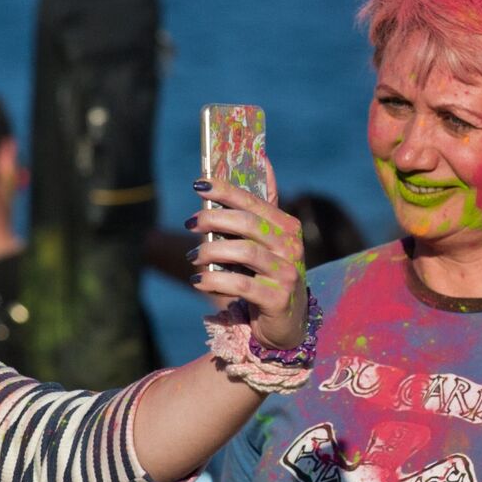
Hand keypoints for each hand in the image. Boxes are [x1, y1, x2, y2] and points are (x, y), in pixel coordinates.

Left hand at [187, 169, 306, 349]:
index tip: (198, 184)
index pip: (254, 201)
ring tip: (192, 256)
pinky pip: (241, 285)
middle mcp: (292, 247)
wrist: (286, 322)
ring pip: (244, 253)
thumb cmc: (268, 275)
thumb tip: (263, 159)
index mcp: (288, 227)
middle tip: (189, 223)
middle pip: (248, 224)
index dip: (225, 190)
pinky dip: (215, 281)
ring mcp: (287, 274)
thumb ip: (261, 208)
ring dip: (210, 251)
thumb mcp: (267, 242)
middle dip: (213, 219)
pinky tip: (197, 281)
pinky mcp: (278, 300)